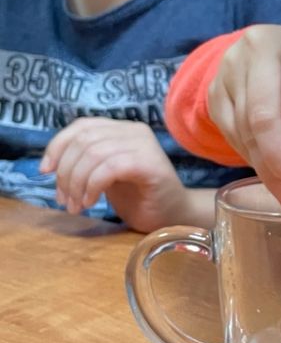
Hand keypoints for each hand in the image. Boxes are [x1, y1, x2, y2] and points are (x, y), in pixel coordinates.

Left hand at [41, 117, 189, 231]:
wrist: (173, 216)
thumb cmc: (138, 197)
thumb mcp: (104, 175)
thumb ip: (86, 162)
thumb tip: (50, 165)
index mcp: (122, 129)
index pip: (82, 126)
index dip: (57, 146)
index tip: (45, 171)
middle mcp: (134, 130)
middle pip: (84, 140)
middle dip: (65, 171)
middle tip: (64, 199)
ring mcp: (144, 145)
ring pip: (94, 153)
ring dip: (77, 183)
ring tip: (76, 206)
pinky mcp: (150, 164)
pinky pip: (110, 168)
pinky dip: (93, 186)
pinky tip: (91, 202)